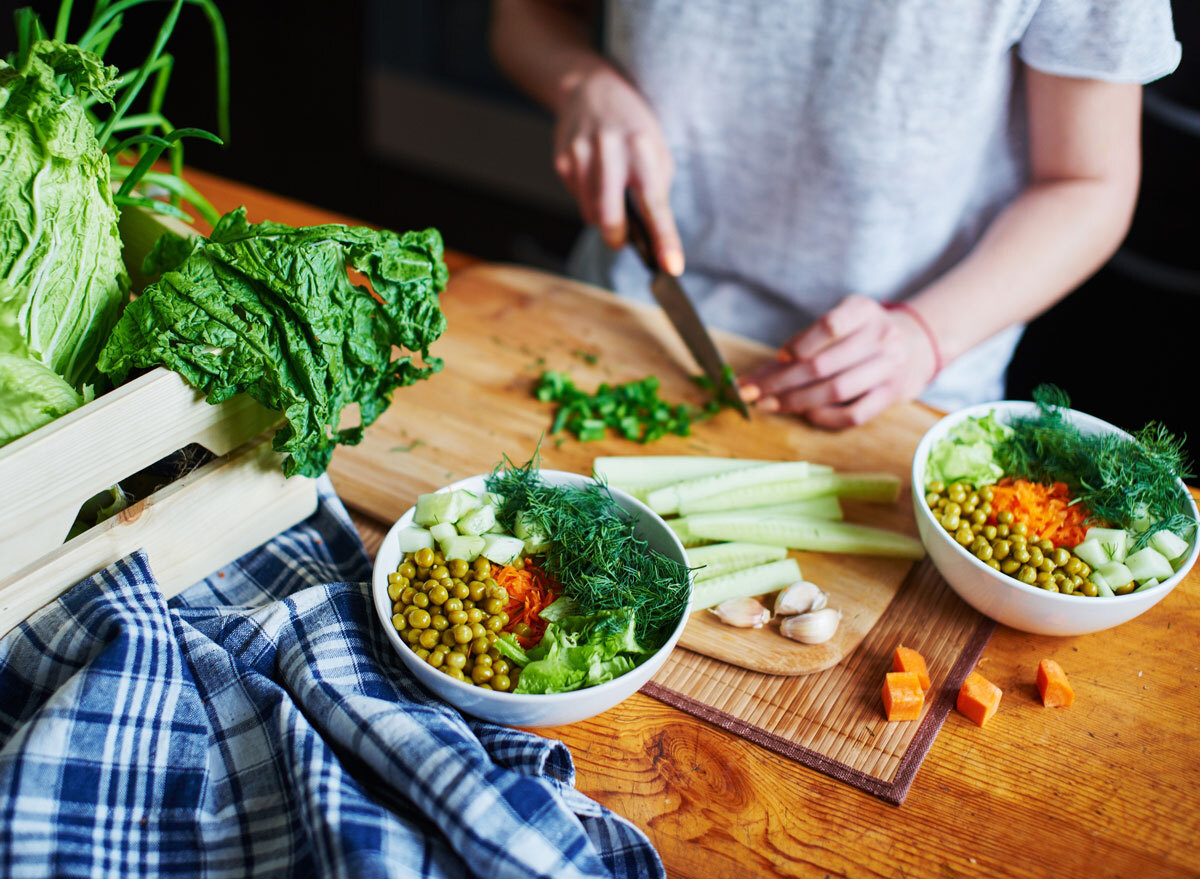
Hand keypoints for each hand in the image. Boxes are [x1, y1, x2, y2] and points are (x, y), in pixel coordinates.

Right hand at [554, 66, 683, 274]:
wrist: (589, 88)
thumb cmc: (632, 125)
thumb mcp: (657, 146)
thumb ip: (657, 187)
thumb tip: (653, 234)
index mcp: (642, 146)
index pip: (654, 203)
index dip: (664, 238)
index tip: (672, 266)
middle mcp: (609, 149)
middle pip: (610, 217)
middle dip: (618, 237)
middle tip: (624, 238)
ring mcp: (580, 155)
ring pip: (591, 214)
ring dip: (604, 216)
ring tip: (612, 189)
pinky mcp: (562, 161)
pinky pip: (578, 200)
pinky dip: (589, 199)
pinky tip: (594, 175)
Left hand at [737, 295, 937, 427]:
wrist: (913, 344)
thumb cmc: (858, 334)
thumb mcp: (837, 323)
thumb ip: (799, 344)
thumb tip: (754, 377)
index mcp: (863, 310)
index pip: (830, 326)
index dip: (799, 344)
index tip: (776, 358)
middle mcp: (881, 336)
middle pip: (824, 364)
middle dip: (782, 381)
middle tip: (752, 392)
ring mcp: (889, 368)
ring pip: (837, 390)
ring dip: (797, 401)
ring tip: (770, 404)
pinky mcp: (891, 395)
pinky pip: (854, 414)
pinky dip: (825, 416)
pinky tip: (806, 413)